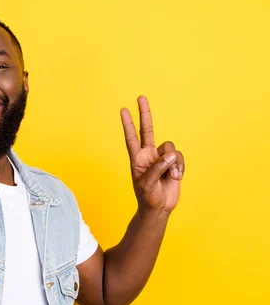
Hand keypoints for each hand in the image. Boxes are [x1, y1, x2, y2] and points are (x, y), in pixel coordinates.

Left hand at [120, 96, 184, 213]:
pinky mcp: (173, 163)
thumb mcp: (147, 183)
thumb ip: (157, 167)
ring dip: (173, 162)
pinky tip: (177, 177)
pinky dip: (180, 166)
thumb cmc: (147, 196)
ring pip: (170, 147)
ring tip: (172, 176)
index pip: (131, 137)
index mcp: (137, 158)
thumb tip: (170, 154)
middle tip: (141, 97)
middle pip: (147, 130)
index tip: (123, 110)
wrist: (159, 207)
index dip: (128, 124)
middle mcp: (148, 154)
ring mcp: (161, 158)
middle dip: (145, 114)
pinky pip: (180, 157)